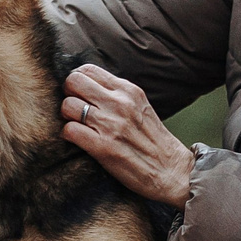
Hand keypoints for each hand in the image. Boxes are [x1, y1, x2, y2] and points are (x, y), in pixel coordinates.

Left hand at [61, 63, 195, 208]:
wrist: (172, 171)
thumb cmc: (154, 141)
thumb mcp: (141, 107)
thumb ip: (118, 95)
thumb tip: (89, 87)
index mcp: (128, 90)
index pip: (88, 69)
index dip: (77, 81)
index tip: (80, 94)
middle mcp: (120, 103)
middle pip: (73, 81)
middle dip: (68, 94)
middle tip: (74, 109)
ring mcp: (111, 125)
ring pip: (68, 106)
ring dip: (67, 117)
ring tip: (77, 126)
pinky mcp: (103, 147)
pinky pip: (69, 130)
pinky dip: (68, 135)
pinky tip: (79, 141)